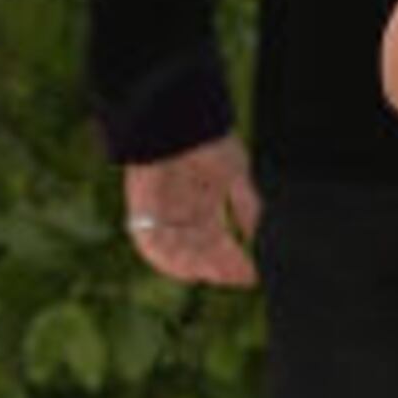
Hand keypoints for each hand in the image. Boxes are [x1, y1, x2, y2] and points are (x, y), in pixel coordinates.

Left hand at [119, 134, 259, 286]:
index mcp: (203, 201)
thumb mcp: (236, 173)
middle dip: (219, 266)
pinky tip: (189, 268)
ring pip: (176, 250)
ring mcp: (161, 211)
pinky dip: (168, 259)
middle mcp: (182, 210)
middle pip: (199, 249)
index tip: (251, 275)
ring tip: (216, 275)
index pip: (216, 240)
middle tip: (240, 278)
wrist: (175, 119)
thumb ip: (246, 206)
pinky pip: (151, 243)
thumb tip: (255, 235)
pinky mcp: (141, 209)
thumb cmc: (207, 139)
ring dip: (196, 266)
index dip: (232, 259)